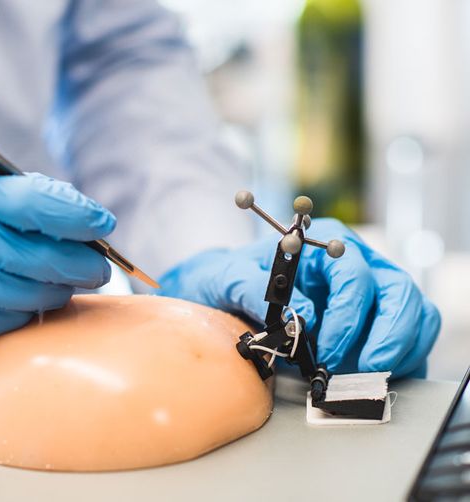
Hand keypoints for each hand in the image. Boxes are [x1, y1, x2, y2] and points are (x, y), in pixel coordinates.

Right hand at [0, 163, 113, 362]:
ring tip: (58, 283)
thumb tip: (79, 212)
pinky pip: (5, 325)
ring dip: (55, 292)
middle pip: (42, 259)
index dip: (79, 214)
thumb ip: (12, 196)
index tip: (104, 223)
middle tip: (98, 265)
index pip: (34, 202)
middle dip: (83, 264)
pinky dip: (21, 315)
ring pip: (30, 298)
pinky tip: (17, 303)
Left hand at [157, 218, 440, 377]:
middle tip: (364, 370)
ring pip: (415, 313)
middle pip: (399, 291)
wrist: (226, 293)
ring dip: (398, 349)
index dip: (347, 315)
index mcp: (324, 247)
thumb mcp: (228, 277)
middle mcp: (359, 264)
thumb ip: (254, 289)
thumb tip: (303, 315)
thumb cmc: (230, 279)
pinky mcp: (381, 321)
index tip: (329, 350)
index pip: (354, 275)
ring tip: (366, 378)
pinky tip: (375, 378)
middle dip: (388, 335)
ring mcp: (375, 293)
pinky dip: (403, 361)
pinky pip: (412, 338)